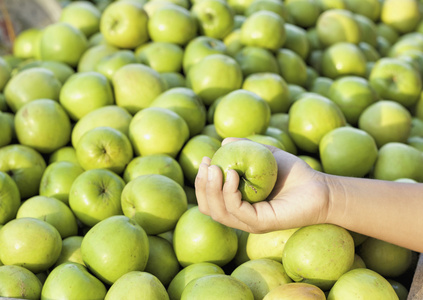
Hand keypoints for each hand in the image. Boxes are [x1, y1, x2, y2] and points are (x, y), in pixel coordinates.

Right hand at [195, 138, 330, 232]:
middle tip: (207, 164)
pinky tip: (232, 174)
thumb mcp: (265, 155)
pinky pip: (237, 211)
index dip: (202, 181)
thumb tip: (223, 142)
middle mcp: (241, 217)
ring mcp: (250, 222)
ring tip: (216, 167)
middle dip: (202, 185)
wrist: (319, 187)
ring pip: (219, 212)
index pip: (209, 200)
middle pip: (208, 207)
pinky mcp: (261, 223)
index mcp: (238, 205)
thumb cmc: (294, 173)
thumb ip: (245, 148)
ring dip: (212, 189)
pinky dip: (229, 193)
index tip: (205, 159)